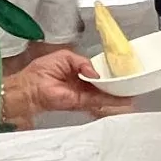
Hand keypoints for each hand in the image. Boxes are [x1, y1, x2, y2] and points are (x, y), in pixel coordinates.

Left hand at [6, 50, 134, 123]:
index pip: (97, 72)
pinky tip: (120, 103)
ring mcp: (81, 94)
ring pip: (103, 95)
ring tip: (132, 97)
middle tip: (133, 86)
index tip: (122, 72)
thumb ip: (82, 62)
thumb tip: (96, 74)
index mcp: (78, 71)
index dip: (109, 72)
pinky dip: (108, 103)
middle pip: (103, 85)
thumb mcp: (64, 57)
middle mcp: (81, 83)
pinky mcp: (79, 103)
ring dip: (117, 97)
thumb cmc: (40, 71)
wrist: (27, 89)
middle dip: (117, 86)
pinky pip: (96, 102)